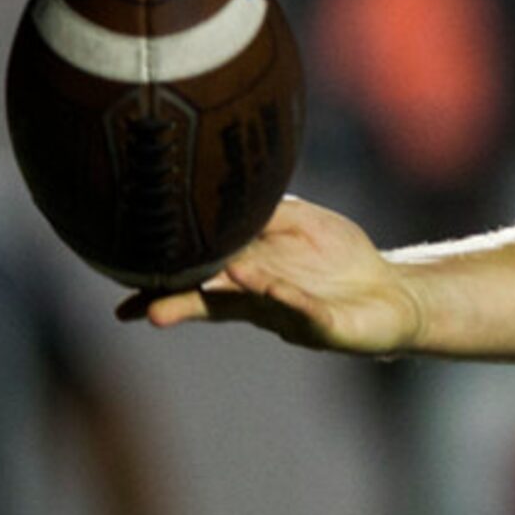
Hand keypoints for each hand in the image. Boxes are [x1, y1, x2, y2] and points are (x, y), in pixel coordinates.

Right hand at [118, 196, 422, 353]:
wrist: (392, 291)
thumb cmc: (337, 257)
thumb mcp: (295, 220)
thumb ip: (260, 209)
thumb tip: (221, 189)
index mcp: (243, 275)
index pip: (195, 276)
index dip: (161, 280)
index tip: (122, 277)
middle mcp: (257, 300)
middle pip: (210, 303)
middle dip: (177, 305)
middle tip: (142, 310)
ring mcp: (288, 315)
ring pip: (250, 307)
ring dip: (222, 298)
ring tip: (189, 299)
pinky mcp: (325, 325)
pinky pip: (302, 310)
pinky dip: (284, 298)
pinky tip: (267, 288)